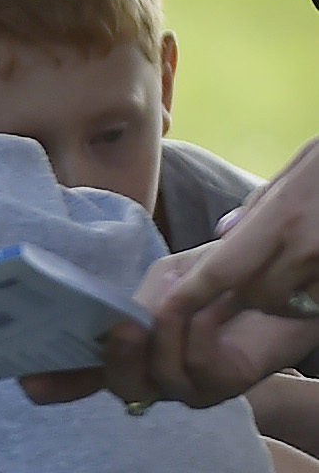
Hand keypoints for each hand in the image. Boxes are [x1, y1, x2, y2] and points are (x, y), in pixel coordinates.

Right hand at [18, 239, 318, 413]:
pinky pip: (195, 369)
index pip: (87, 371)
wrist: (287, 278)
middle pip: (119, 385)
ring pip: (155, 380)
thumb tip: (119, 321)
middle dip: (113, 360)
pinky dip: (194, 333)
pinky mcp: (227, 384)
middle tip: (120, 330)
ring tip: (176, 298)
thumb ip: (140, 301)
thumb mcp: (170, 278)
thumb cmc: (226, 274)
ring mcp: (192, 383)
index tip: (27, 381)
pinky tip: (210, 306)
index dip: (57, 381)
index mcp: (134, 346)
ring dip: (162, 335)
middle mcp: (158, 372)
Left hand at [155, 140, 318, 326]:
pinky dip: (312, 298)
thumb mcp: (301, 166)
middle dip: (243, 292)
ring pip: (289, 304)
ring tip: (289, 270)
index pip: (222, 268)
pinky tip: (315, 276)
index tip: (168, 307)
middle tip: (248, 274)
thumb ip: (261, 204)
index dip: (191, 293)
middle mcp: (307, 247)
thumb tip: (225, 232)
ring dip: (280, 298)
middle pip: (254, 295)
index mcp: (283, 215)